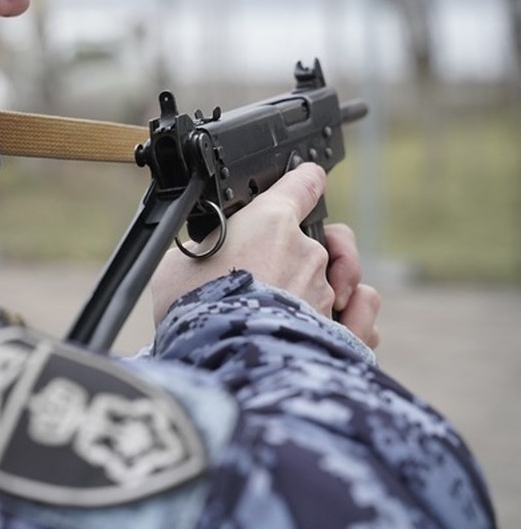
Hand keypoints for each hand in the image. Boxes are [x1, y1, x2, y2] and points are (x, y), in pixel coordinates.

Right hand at [150, 164, 378, 346]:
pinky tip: (338, 320)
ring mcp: (329, 291)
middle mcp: (308, 251)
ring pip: (342, 277)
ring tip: (299, 303)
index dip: (303, 181)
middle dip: (300, 254)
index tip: (305, 179)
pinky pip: (363, 313)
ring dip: (325, 287)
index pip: (302, 184)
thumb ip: (201, 253)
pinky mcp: (345, 329)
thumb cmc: (194, 311)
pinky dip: (354, 316)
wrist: (221, 360)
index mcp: (271, 222)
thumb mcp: (176, 267)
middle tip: (272, 272)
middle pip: (320, 239)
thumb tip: (202, 259)